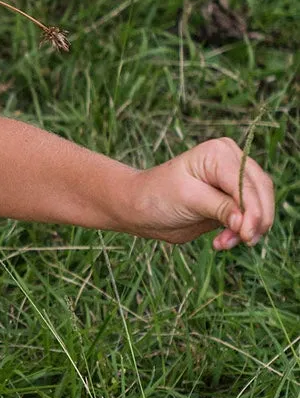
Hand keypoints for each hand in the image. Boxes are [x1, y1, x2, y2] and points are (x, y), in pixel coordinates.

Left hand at [129, 137, 274, 249]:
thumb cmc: (156, 198)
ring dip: (250, 227)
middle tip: (246, 241)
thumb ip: (219, 208)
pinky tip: (223, 242)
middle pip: (260, 191)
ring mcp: (232, 179)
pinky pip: (247, 215)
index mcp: (219, 153)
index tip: (248, 234)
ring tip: (224, 244)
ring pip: (259, 204)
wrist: (138, 208)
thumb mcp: (188, 200)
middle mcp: (231, 161)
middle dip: (256, 219)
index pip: (246, 182)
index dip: (252, 209)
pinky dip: (241, 230)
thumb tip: (246, 221)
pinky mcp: (230, 198)